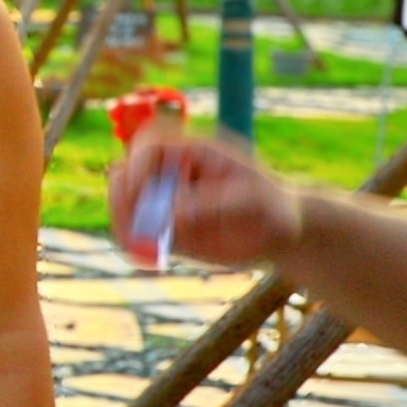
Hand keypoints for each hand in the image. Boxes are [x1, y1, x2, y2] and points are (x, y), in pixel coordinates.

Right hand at [110, 130, 300, 267]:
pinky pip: (139, 238)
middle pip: (126, 177)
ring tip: (142, 248)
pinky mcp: (169, 233)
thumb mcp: (250, 200)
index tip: (137, 188)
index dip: (136, 163)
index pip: (150, 146)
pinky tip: (149, 260)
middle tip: (130, 223)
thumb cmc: (272, 206)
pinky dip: (136, 249)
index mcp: (192, 153)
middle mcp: (172, 176)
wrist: (284, 232)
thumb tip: (171, 215)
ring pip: (127, 210)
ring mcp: (167, 205)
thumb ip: (211, 204)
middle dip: (122, 198)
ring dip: (125, 226)